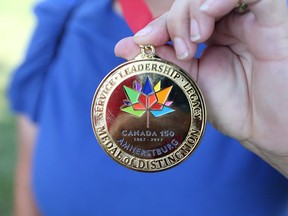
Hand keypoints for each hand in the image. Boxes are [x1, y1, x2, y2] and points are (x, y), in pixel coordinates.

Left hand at [114, 0, 287, 176]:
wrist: (268, 128)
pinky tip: (208, 15)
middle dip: (175, 20)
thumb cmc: (234, 110)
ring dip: (193, 10)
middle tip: (180, 49)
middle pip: (191, 3)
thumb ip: (162, 60)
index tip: (141, 42)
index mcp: (209, 41)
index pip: (177, 19)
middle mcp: (227, 26)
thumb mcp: (191, 84)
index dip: (157, 25)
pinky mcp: (272, 17)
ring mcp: (248, 20)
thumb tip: (123, 47)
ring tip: (194, 40)